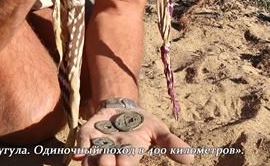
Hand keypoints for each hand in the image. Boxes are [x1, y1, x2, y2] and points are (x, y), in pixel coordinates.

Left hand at [72, 106, 193, 165]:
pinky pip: (80, 145)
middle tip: (110, 162)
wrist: (122, 109)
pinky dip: (78, 150)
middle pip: (108, 165)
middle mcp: (113, 154)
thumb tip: (192, 158)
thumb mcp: (159, 131)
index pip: (128, 164)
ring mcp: (98, 146)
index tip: (126, 163)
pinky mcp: (86, 135)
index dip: (127, 164)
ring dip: (93, 161)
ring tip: (93, 161)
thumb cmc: (142, 124)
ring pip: (93, 159)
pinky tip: (77, 155)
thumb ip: (172, 144)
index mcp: (130, 155)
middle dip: (107, 165)